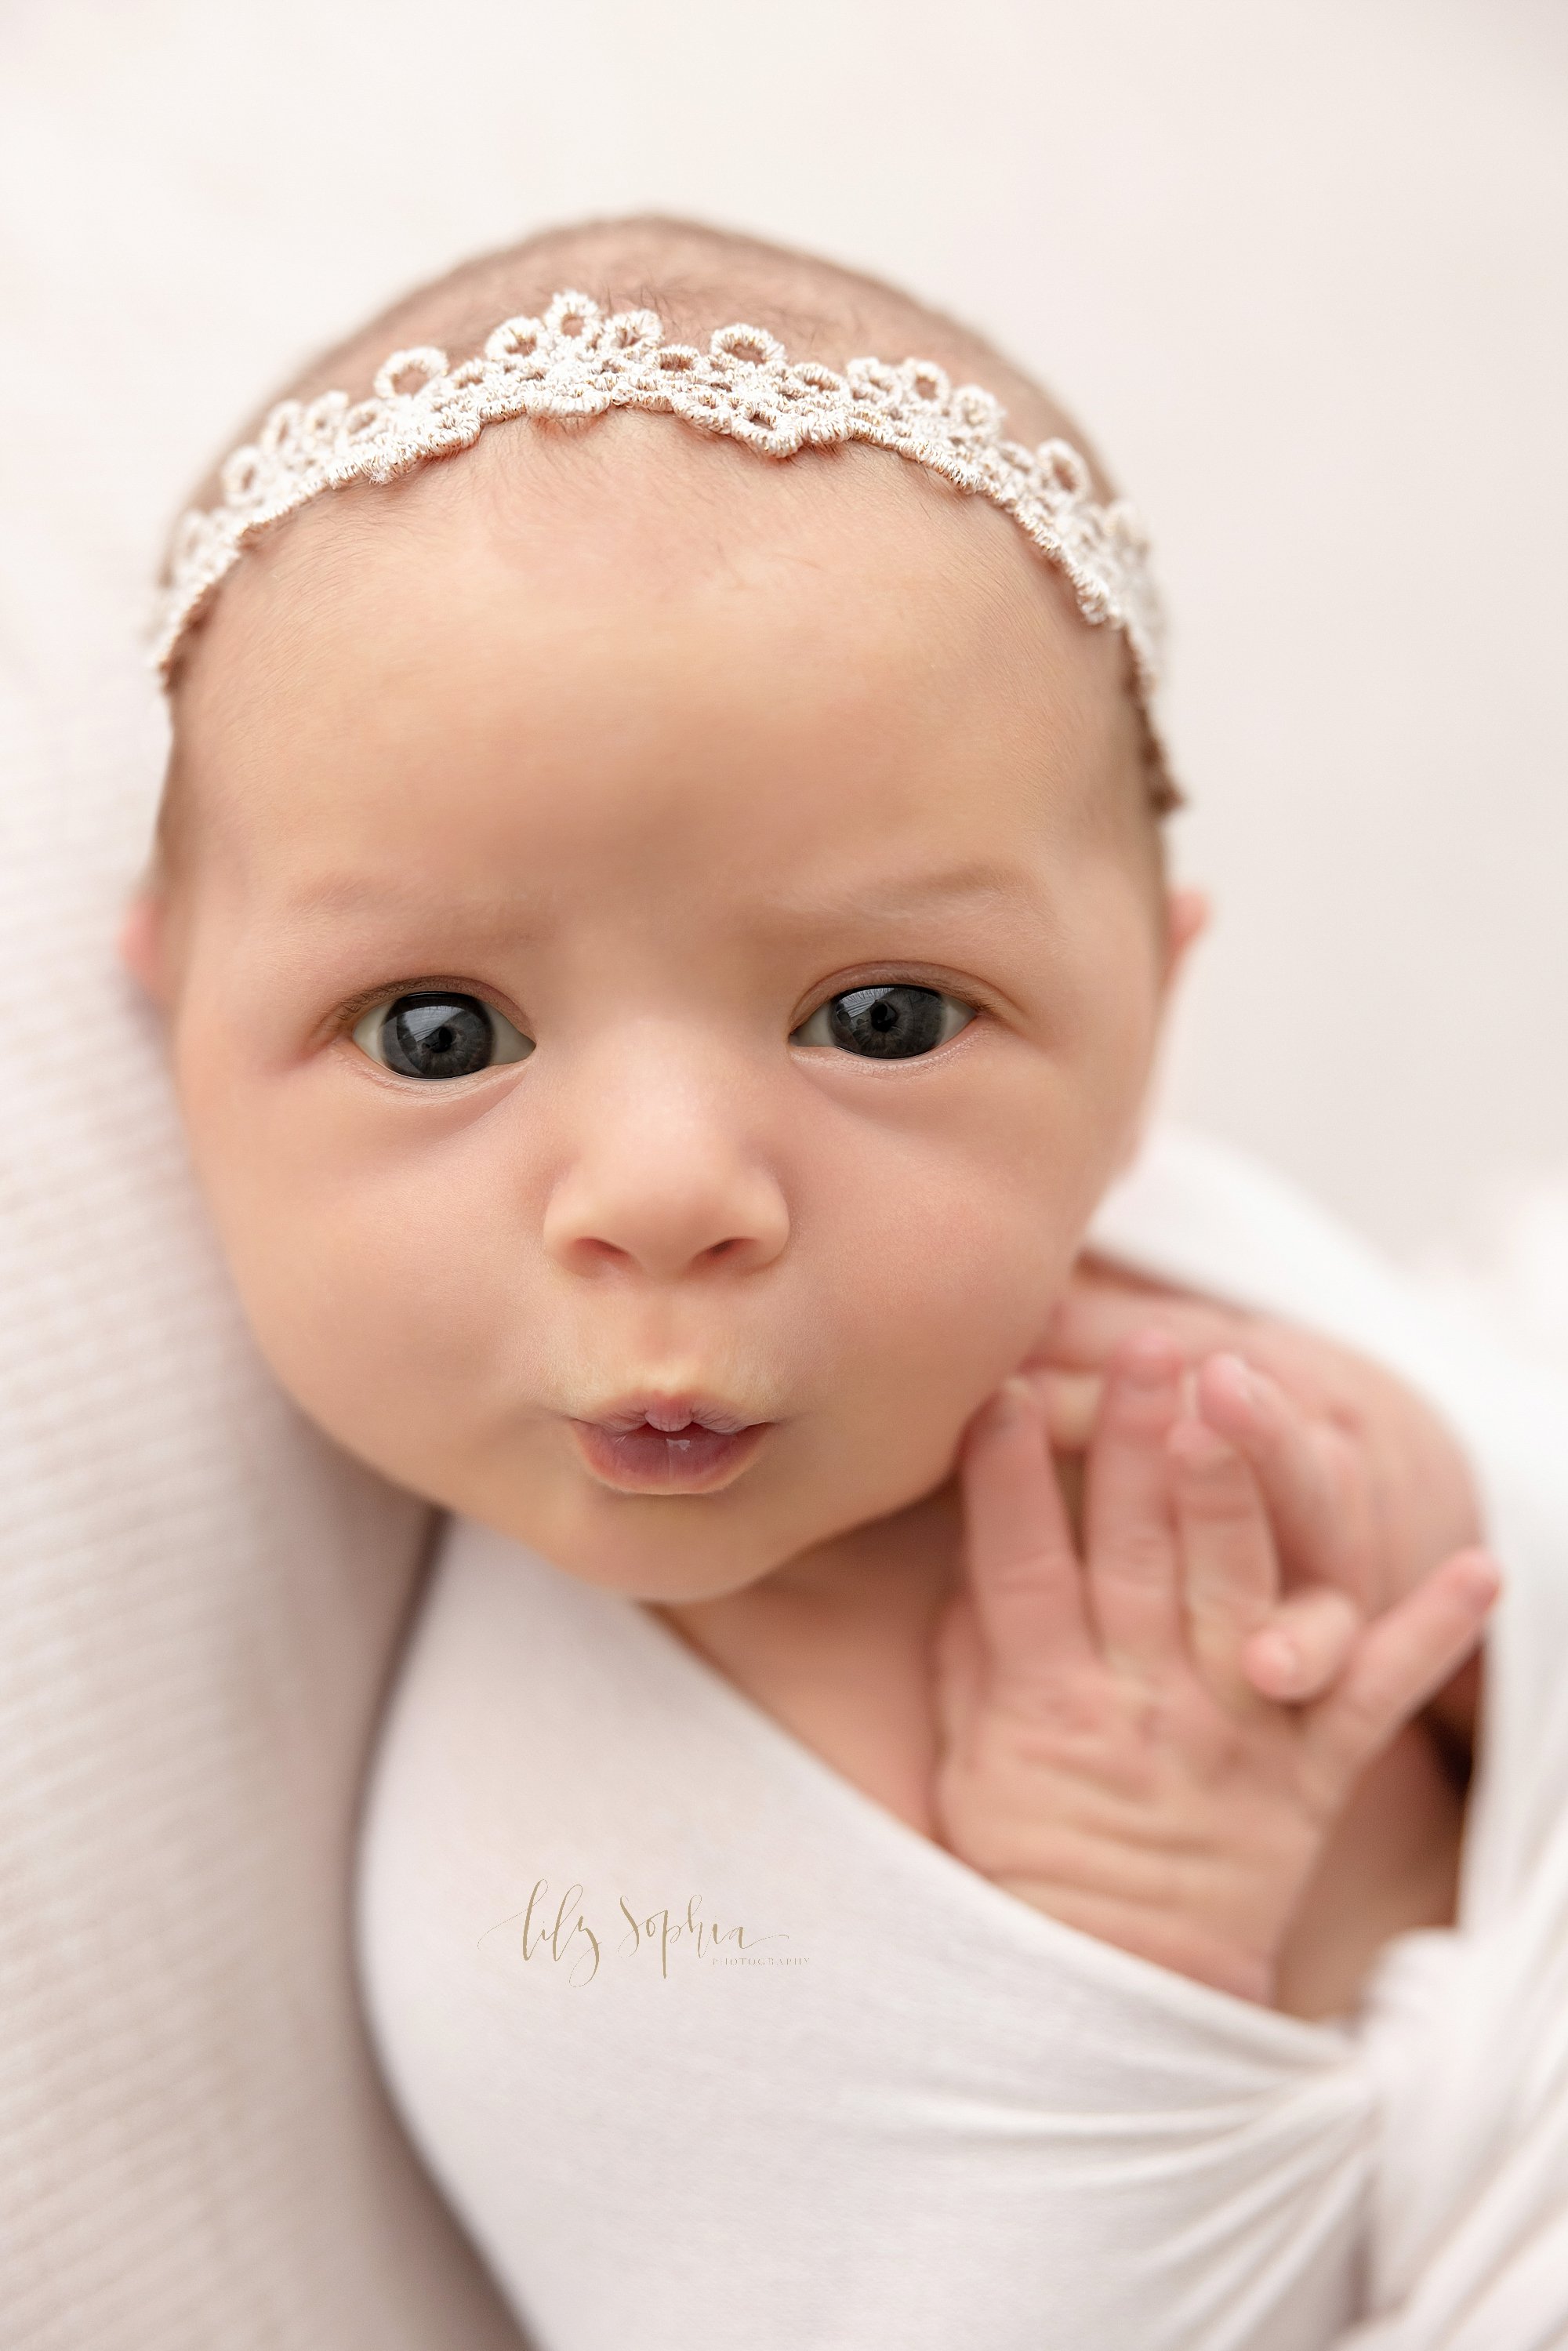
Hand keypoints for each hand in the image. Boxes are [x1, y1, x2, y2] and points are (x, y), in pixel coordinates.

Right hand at [931, 1330, 1499, 2003]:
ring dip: (1240, 1493)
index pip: (1021, 1564)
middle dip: (1140, 1441)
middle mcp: (1143, 1704)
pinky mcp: (1311, 1774)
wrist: (1114, 1976)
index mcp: (1045, 1699)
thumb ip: (978, 1641)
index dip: (1012, 1477)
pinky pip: (1375, 1700)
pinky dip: (1429, 1637)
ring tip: (1241, 1397)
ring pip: (1240, 1594)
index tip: (1008, 1390)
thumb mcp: (971, 1747)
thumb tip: (983, 1533)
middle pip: (1137, 1553)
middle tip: (1153, 1346)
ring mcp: (1234, 1734)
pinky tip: (1479, 1569)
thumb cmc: (1025, 1846)